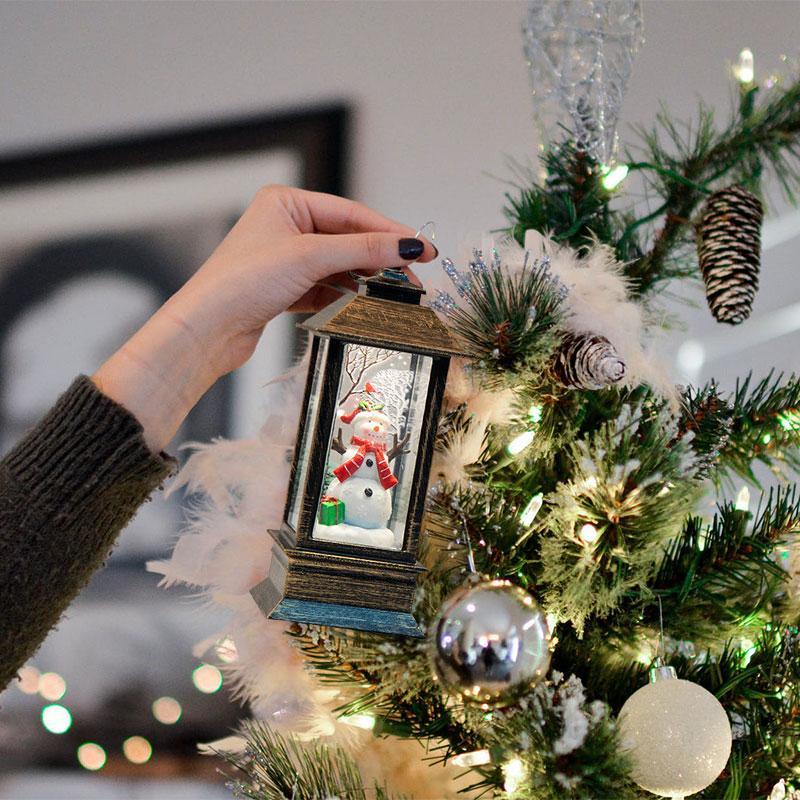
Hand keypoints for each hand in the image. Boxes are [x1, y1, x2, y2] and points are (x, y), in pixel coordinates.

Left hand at [93, 186, 435, 451]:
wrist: (206, 330)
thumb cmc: (242, 282)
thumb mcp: (310, 257)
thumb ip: (363, 249)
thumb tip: (408, 244)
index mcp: (286, 203)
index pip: (351, 213)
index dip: (390, 231)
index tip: (422, 247)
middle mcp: (285, 226)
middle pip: (348, 239)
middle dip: (380, 258)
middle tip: (415, 275)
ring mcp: (285, 259)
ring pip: (339, 265)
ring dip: (365, 279)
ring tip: (396, 293)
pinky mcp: (285, 288)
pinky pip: (327, 286)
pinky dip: (346, 294)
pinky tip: (364, 303)